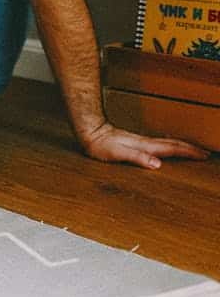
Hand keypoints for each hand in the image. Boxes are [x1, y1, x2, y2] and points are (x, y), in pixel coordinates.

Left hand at [78, 120, 208, 168]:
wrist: (90, 132)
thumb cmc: (100, 145)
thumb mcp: (118, 154)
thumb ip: (137, 158)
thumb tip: (157, 164)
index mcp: (145, 146)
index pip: (172, 149)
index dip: (189, 152)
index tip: (204, 155)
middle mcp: (145, 142)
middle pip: (173, 144)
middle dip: (190, 148)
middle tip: (205, 153)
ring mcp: (141, 141)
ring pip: (167, 142)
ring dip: (182, 146)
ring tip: (193, 150)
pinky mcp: (135, 142)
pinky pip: (159, 144)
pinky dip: (169, 146)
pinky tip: (167, 148)